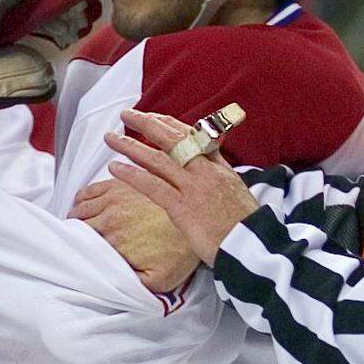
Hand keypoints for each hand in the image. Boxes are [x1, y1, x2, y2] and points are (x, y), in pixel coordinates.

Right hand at [70, 178, 199, 291]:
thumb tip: (113, 284)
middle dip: (73, 233)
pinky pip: (88, 190)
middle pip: (77, 226)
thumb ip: (134, 285)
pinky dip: (80, 198)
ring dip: (74, 216)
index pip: (82, 246)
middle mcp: (109, 218)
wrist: (200, 219)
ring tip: (76, 224)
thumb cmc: (180, 250)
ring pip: (79, 207)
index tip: (75, 254)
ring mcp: (113, 199)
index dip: (76, 250)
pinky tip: (83, 204)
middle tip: (74, 239)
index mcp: (115, 241)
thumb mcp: (161, 279)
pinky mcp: (118, 185)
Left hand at [102, 109, 258, 266]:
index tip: (150, 116)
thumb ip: (218, 172)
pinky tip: (114, 168)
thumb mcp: (236, 191)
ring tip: (110, 138)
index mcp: (220, 167)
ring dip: (130, 146)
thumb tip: (207, 158)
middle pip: (172, 140)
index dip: (168, 124)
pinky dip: (132, 175)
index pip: (192, 136)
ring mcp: (194, 189)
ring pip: (158, 160)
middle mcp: (206, 172)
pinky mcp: (183, 208)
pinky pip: (152, 186)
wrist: (253, 249)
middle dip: (146, 123)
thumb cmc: (244, 225)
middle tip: (125, 114)